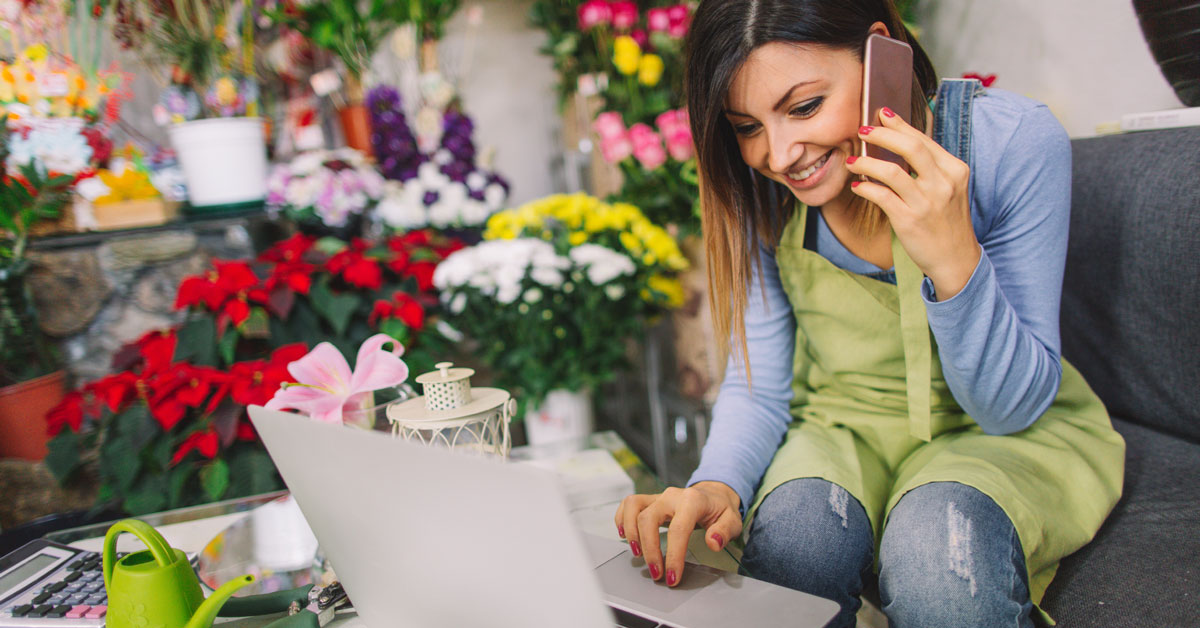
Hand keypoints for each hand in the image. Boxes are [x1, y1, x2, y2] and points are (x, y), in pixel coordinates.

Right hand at [614, 481, 742, 586]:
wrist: (713, 494)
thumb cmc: (720, 509)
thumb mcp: (733, 520)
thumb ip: (724, 531)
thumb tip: (714, 542)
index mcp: (693, 501)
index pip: (678, 529)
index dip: (673, 555)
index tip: (672, 576)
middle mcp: (671, 496)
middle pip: (649, 519)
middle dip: (650, 550)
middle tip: (656, 573)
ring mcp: (658, 496)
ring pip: (634, 507)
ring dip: (631, 532)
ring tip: (638, 554)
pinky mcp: (650, 500)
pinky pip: (629, 504)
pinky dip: (622, 518)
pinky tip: (623, 535)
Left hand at [847, 107, 980, 299]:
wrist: (957, 259)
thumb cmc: (947, 221)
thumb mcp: (948, 188)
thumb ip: (930, 167)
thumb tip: (899, 142)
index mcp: (954, 170)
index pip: (923, 140)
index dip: (900, 125)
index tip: (881, 114)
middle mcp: (943, 183)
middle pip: (909, 147)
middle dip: (882, 135)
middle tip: (862, 131)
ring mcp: (926, 202)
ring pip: (891, 171)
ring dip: (866, 163)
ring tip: (852, 161)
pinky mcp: (909, 220)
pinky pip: (881, 196)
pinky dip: (865, 188)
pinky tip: (857, 186)